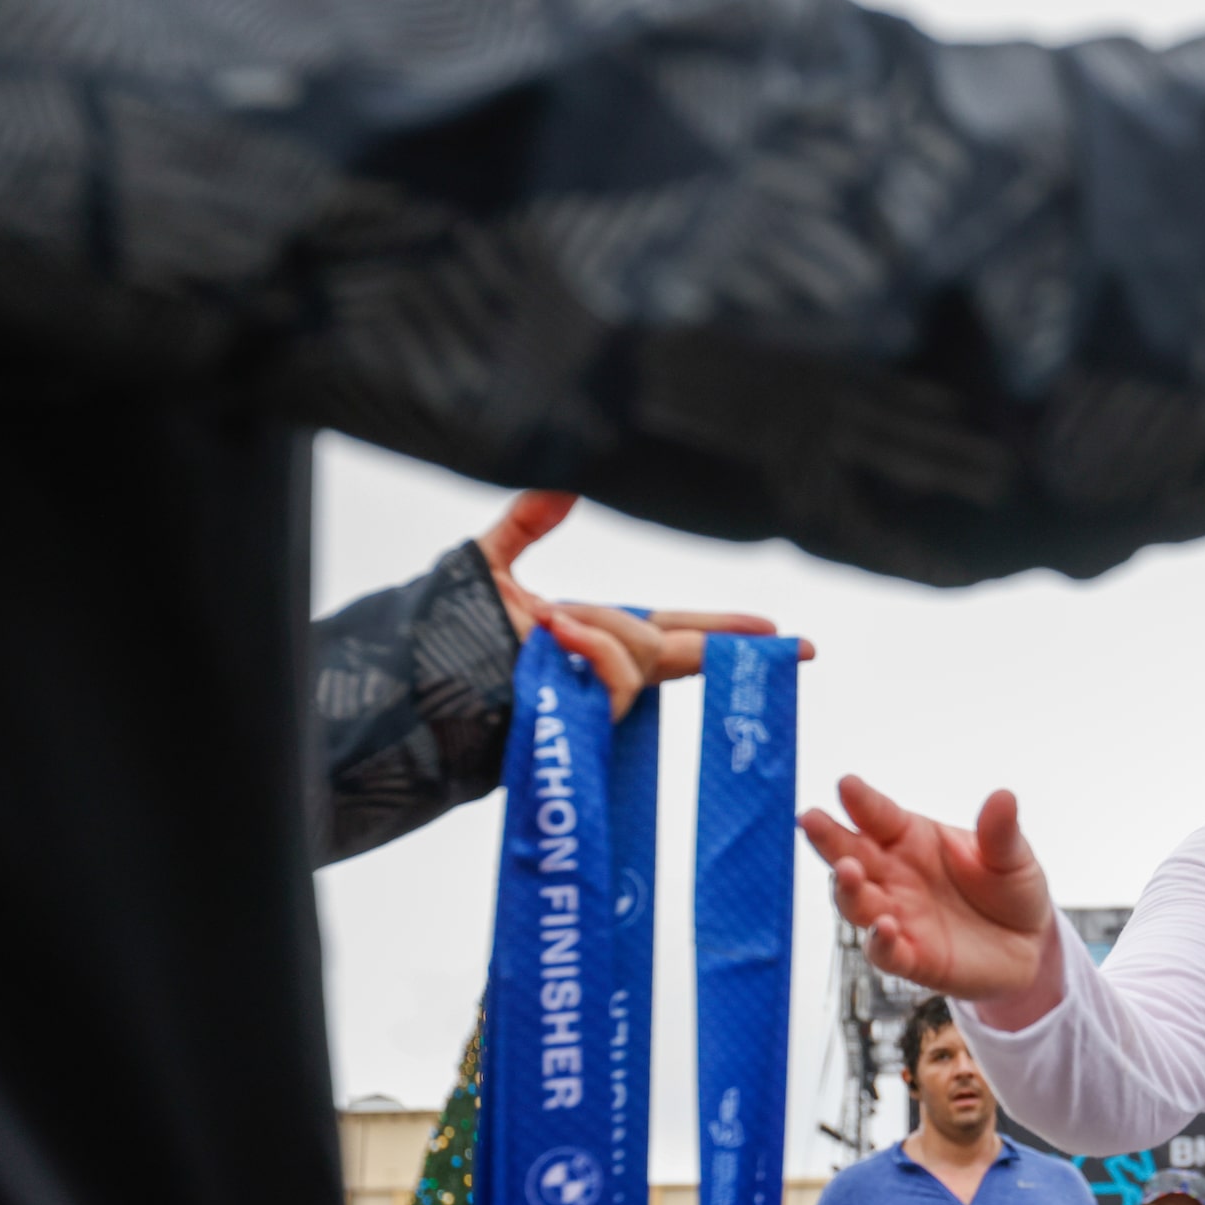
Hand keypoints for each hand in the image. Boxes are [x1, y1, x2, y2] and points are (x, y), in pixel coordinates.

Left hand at [476, 491, 814, 721]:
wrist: (411, 685)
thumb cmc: (444, 636)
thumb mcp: (485, 565)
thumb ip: (526, 523)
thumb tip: (565, 486)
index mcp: (593, 635)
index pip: (673, 631)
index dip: (724, 631)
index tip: (778, 633)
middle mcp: (602, 668)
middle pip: (680, 651)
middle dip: (730, 644)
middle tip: (792, 642)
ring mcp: (593, 696)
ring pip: (641, 660)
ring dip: (605, 634)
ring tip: (551, 622)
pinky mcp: (580, 718)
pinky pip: (614, 683)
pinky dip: (591, 653)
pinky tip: (555, 633)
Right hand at [801, 777, 1059, 1004]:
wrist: (1029, 945)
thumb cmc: (1010, 889)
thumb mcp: (1013, 856)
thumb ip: (1001, 832)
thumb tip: (1004, 796)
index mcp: (912, 838)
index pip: (878, 816)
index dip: (861, 801)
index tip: (846, 784)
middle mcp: (895, 875)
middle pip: (851, 854)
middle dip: (828, 838)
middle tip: (810, 819)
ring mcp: (898, 915)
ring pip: (857, 902)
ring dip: (846, 888)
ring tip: (846, 871)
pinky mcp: (912, 957)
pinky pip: (886, 951)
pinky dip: (880, 941)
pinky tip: (884, 928)